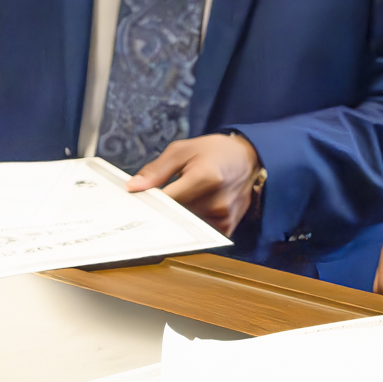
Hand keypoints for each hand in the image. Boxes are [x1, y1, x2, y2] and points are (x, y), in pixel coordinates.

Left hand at [125, 132, 262, 233]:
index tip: (138, 202)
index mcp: (206, 177)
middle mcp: (217, 201)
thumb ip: (156, 170)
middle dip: (162, 210)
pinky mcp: (227, 227)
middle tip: (155, 201)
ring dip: (177, 217)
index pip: (167, 200)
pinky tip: (191, 209)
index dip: (149, 202)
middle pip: (175, 215)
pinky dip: (191, 223)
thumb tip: (133, 187)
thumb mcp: (182, 150)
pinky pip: (199, 231)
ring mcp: (223, 217)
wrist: (248, 159)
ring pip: (185, 225)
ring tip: (180, 200)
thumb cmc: (214, 151)